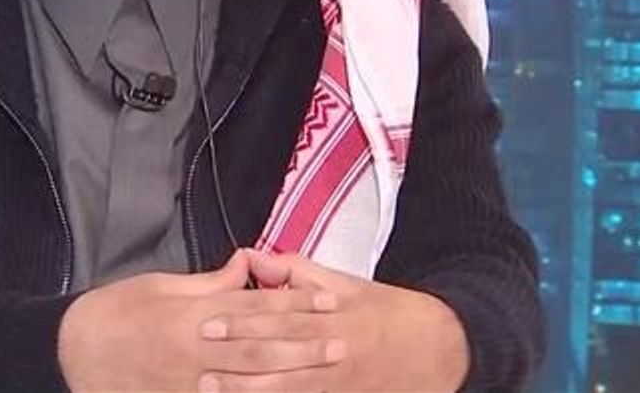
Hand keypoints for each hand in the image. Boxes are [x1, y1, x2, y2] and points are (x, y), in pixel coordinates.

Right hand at [57, 250, 343, 391]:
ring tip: (324, 371)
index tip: (329, 303)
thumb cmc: (115, 313)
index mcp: (194, 315)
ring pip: (248, 379)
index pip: (256, 308)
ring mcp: (188, 383)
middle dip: (304, 344)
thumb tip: (247, 265)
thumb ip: (210, 283)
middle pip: (261, 346)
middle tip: (342, 342)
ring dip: (289, 375)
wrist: (69, 352)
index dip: (295, 305)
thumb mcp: (162, 286)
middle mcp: (196, 350)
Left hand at [196, 249, 469, 391]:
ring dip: (246, 388)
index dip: (242, 318)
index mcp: (334, 313)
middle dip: (236, 352)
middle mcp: (335, 348)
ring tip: (209, 387)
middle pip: (278, 351)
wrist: (440, 348)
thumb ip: (298, 273)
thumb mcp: (348, 284)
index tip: (208, 320)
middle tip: (199, 353)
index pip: (280, 314)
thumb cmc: (388, 312)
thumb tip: (255, 258)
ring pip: (287, 387)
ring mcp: (340, 382)